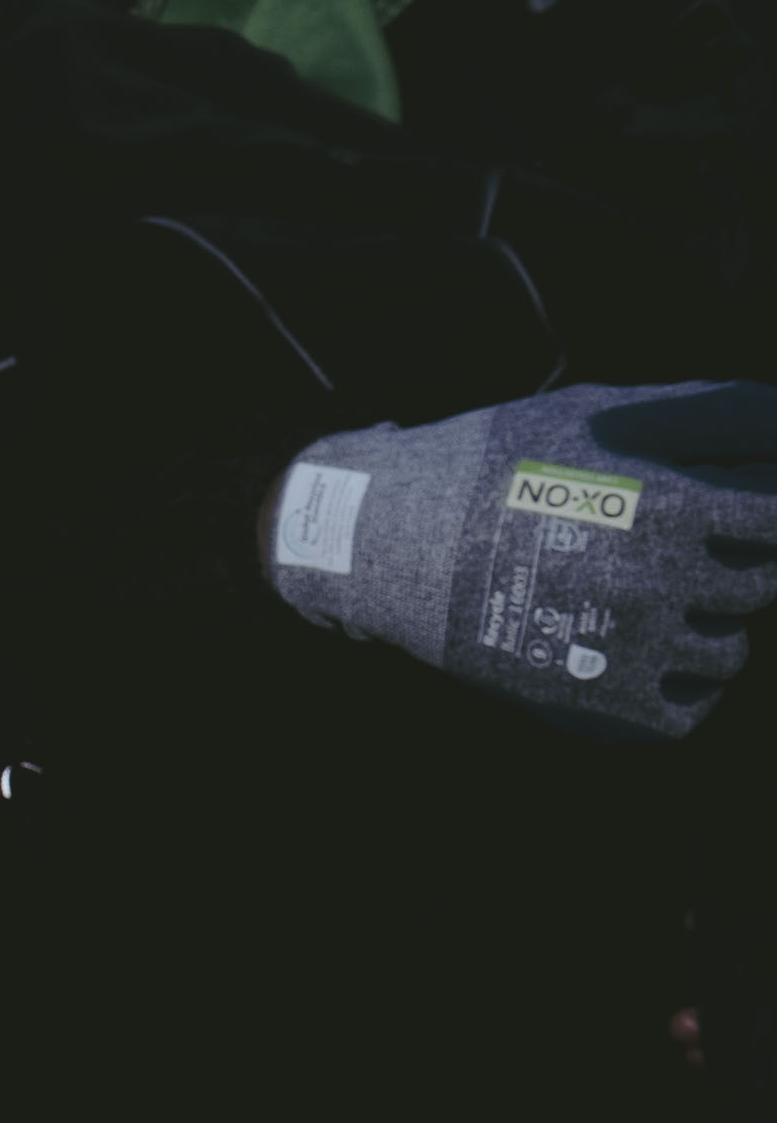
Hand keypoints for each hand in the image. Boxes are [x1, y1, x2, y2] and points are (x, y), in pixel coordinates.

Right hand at [266, 379, 773, 738]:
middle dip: (717, 561)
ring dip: (693, 625)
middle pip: (760, 581)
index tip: (724, 505)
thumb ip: (714, 417)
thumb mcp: (598, 412)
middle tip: (641, 547)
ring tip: (619, 599)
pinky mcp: (610, 709)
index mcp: (673, 506)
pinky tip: (615, 648)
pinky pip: (691, 706)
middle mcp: (663, 584)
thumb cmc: (499, 465)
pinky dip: (666, 685)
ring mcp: (636, 652)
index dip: (762, 508)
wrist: (383, 543)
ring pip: (730, 650)